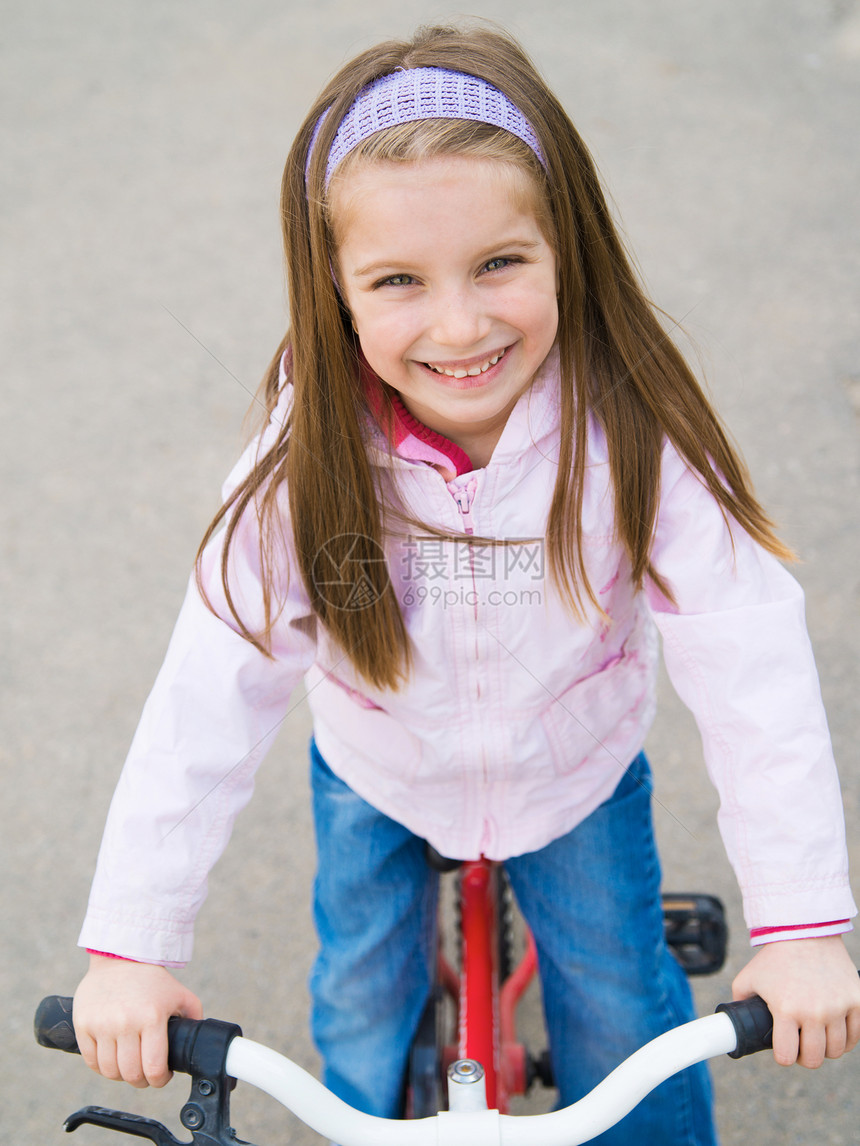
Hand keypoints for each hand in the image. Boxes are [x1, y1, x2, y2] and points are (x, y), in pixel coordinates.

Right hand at [74, 954, 202, 1087]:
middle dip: (142, 1081)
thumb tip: (198, 1045)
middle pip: (131, 1074)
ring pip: (109, 1072)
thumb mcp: (180, 995)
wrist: (120, 958)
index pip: (153, 1067)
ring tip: (129, 1066)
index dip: (160, 1080)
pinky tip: (112, 1059)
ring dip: (121, 1076)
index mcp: (152, 1017)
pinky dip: (102, 1067)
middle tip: (146, 1074)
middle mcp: (125, 1023)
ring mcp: (102, 1024)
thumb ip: (193, 1019)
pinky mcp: (83, 1025)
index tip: (162, 1076)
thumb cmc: (153, 980)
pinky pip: (91, 1061)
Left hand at [732, 935, 859, 1067]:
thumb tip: (736, 1022)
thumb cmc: (775, 957)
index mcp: (786, 1009)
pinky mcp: (858, 1000)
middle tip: (801, 1045)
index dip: (783, 1056)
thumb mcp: (749, 978)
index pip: (787, 1056)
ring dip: (827, 1047)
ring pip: (838, 1050)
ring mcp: (839, 1006)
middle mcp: (814, 1012)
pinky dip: (848, 1036)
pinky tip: (836, 1029)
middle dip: (805, 1056)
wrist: (805, 931)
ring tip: (818, 1036)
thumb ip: (740, 1001)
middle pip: (814, 1059)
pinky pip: (856, 1033)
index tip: (784, 1048)